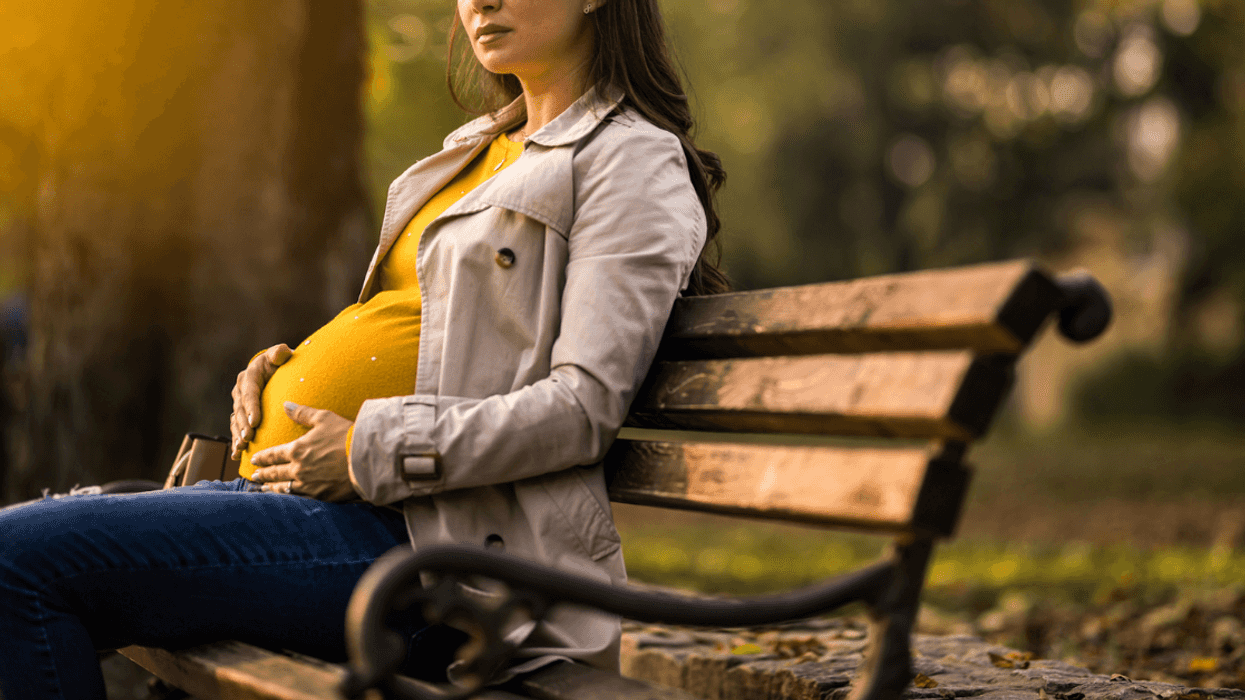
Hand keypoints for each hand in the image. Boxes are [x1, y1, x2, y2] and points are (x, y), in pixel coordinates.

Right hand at [230, 343, 292, 458]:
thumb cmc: (282, 363)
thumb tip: (281, 352)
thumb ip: (280, 353)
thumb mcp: (281, 356)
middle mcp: (241, 390)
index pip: (250, 393)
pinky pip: (237, 429)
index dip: (251, 407)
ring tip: (242, 448)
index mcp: (249, 376)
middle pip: (240, 410)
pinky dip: (236, 441)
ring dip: (238, 435)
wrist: (279, 372)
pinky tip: (237, 454)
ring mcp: (239, 404)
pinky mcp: (241, 415)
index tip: (255, 421)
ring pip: (236, 421)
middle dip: (243, 425)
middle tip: (249, 438)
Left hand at [250, 402, 357, 501]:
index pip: (273, 455)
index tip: (254, 459)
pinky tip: (286, 498)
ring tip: (264, 489)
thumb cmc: (346, 436)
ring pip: (283, 488)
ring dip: (271, 488)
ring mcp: (309, 485)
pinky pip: (299, 498)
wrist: (367, 459)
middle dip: (263, 474)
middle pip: (275, 473)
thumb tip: (286, 404)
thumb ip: (303, 413)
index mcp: (297, 450)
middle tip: (254, 476)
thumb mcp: (324, 418)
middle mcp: (299, 469)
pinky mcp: (321, 496)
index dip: (262, 457)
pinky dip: (288, 498)